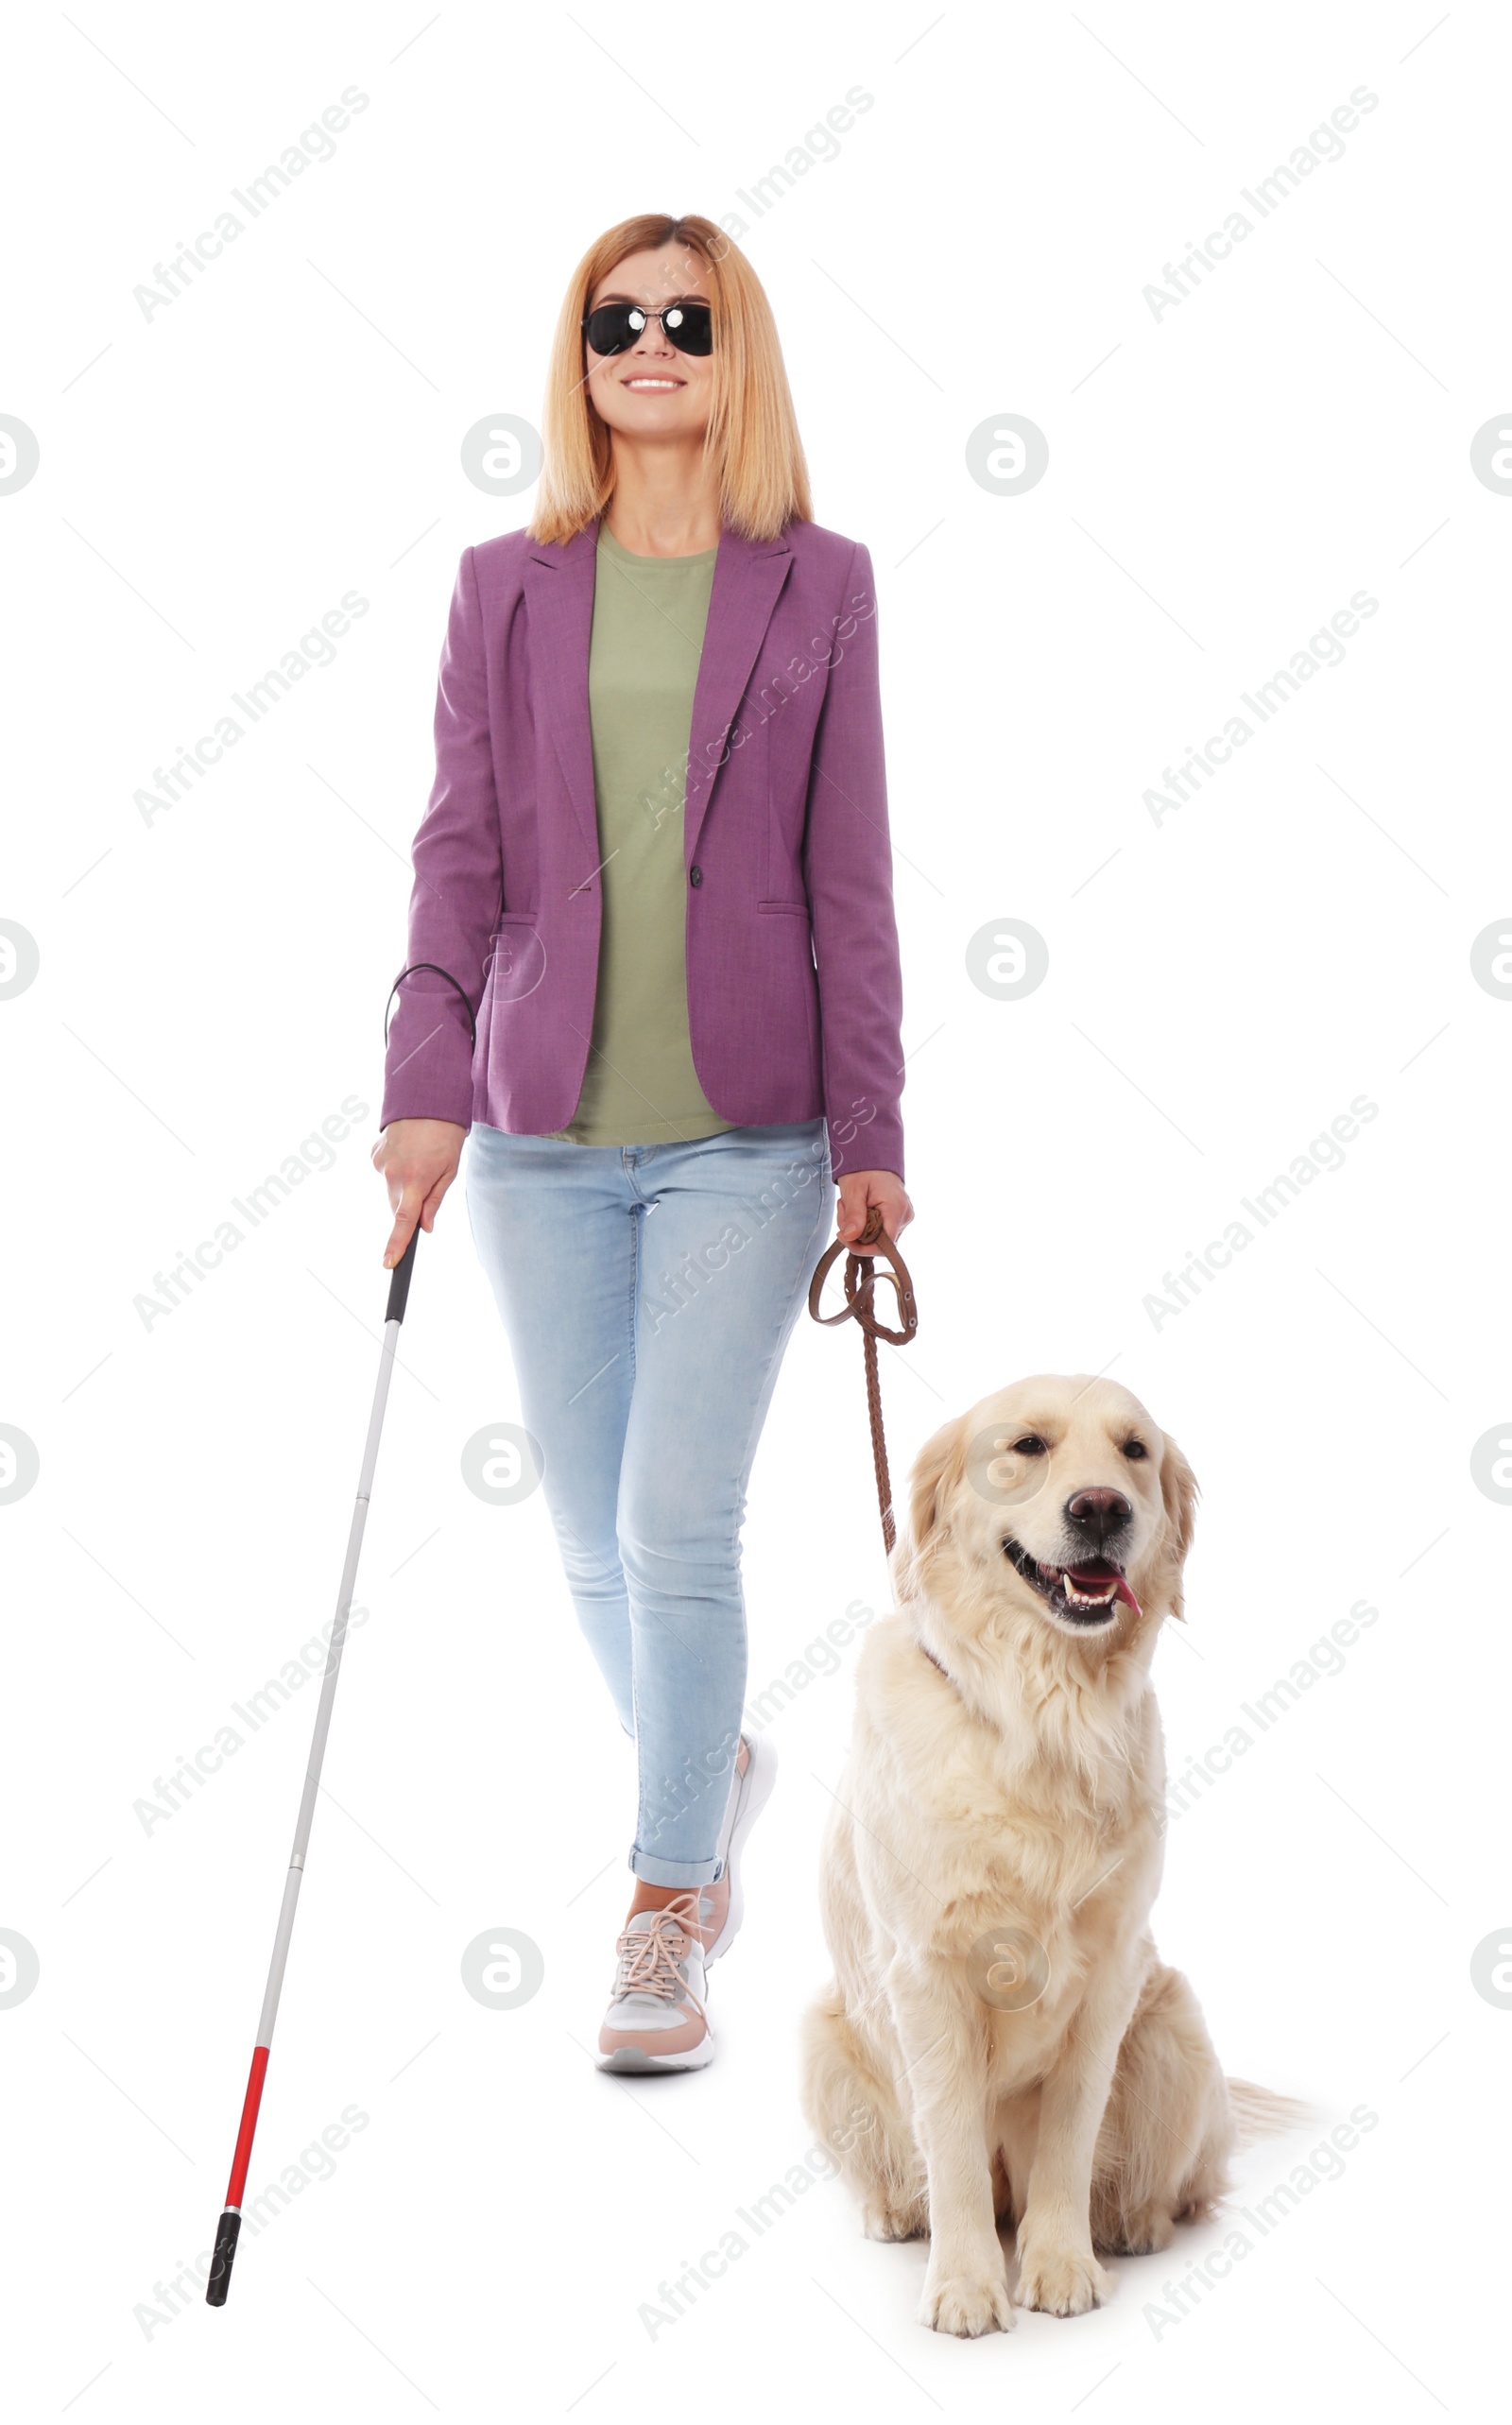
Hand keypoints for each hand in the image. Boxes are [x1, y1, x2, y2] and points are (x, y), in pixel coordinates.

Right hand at [371, 1118, 467, 1268]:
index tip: (389, 1263)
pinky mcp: (373, 1154)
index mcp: (416, 1180)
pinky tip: (406, 1151)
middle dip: (409, 1206)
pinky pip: (385, 1172)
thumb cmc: (445, 1134)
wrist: (426, 1098)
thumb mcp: (449, 1170)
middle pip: (397, 1208)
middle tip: (427, 1181)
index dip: (396, 1244)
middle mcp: (393, 1174)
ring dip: (403, 1184)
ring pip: (391, 1190)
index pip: (404, 1221)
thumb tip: (426, 1227)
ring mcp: (380, 1163)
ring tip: (418, 1158)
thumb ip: (434, 1201)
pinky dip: (395, 1168)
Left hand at [835, 1169, 912, 1254]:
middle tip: (843, 1210)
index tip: (843, 1236)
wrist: (875, 1156)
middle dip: (855, 1233)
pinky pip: (880, 1230)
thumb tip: (850, 1237)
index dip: (863, 1247)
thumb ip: (854, 1214)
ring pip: (878, 1237)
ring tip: (849, 1206)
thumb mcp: (854, 1190)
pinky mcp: (898, 1217)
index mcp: (896, 1209)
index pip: (884, 1245)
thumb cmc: (865, 1169)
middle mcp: (904, 1216)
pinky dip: (864, 1225)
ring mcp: (903, 1217)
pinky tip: (858, 1209)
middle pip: (879, 1242)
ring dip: (858, 1228)